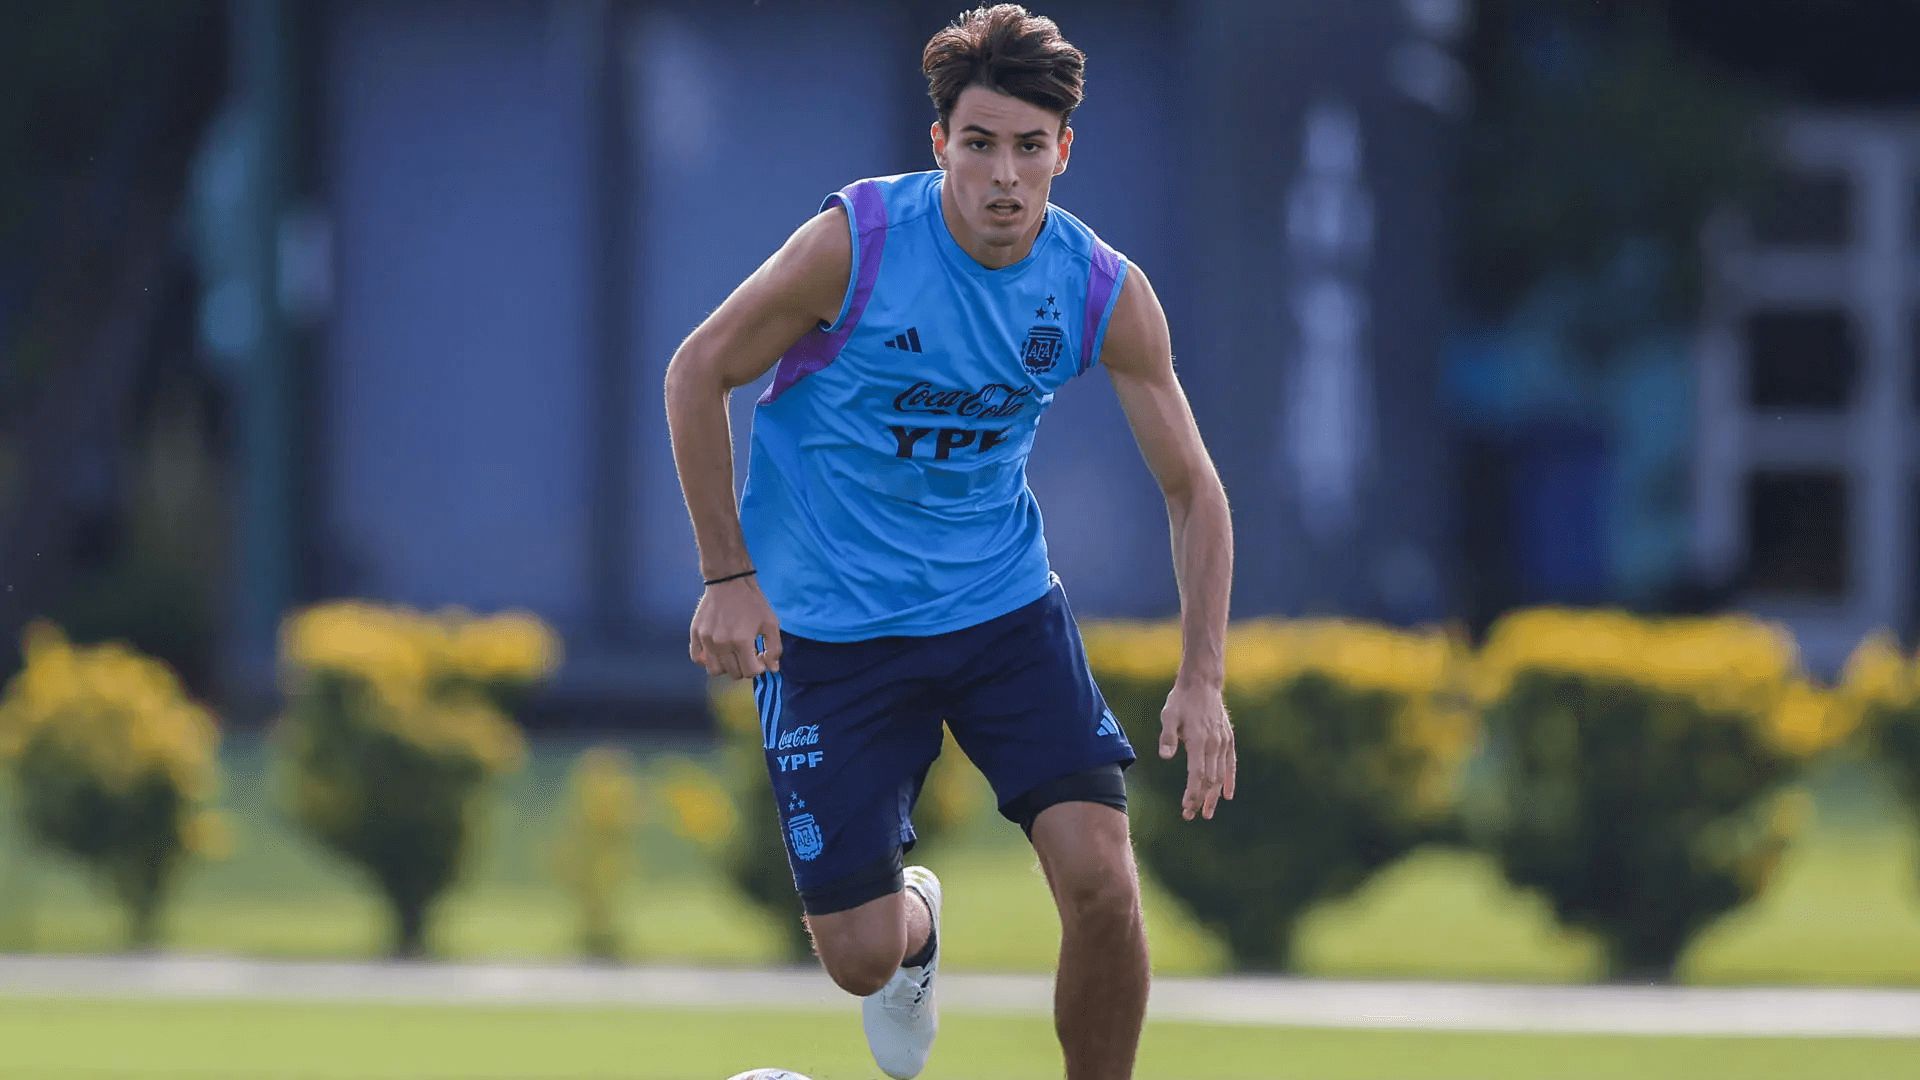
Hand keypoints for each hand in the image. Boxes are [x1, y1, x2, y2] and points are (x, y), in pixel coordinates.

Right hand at [689, 576, 781, 679]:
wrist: (729, 581)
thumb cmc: (752, 602)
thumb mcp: (770, 623)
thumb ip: (774, 648)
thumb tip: (772, 669)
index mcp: (741, 641)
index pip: (750, 672)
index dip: (759, 668)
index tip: (759, 656)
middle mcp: (721, 643)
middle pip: (734, 673)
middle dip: (745, 667)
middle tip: (748, 654)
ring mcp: (706, 639)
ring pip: (714, 670)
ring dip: (726, 667)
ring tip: (733, 654)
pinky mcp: (695, 634)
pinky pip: (697, 658)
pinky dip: (707, 660)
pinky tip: (718, 651)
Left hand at [1156, 679, 1234, 820]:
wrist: (1202, 683)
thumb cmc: (1181, 700)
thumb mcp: (1168, 715)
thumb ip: (1168, 737)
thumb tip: (1165, 757)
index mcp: (1199, 740)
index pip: (1197, 774)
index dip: (1193, 793)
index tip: (1186, 808)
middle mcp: (1214, 744)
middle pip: (1209, 780)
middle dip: (1200, 800)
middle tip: (1189, 816)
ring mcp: (1223, 742)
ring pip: (1220, 776)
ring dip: (1214, 796)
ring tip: (1207, 813)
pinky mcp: (1228, 739)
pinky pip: (1231, 764)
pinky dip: (1230, 780)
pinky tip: (1228, 795)